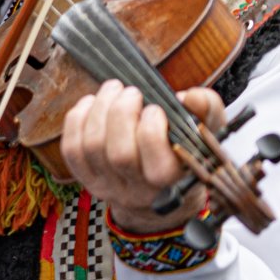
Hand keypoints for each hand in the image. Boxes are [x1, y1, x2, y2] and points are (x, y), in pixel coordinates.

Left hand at [60, 81, 225, 233]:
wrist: (160, 190)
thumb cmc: (185, 153)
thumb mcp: (205, 134)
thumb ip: (207, 112)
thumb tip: (189, 97)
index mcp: (172, 184)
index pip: (157, 167)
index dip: (152, 132)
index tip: (155, 109)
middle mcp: (137, 191)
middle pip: (120, 156)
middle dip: (121, 115)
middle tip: (131, 92)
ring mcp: (108, 186)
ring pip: (92, 149)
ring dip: (99, 110)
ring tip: (113, 89)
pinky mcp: (86, 178)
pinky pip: (72, 150)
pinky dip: (77, 120)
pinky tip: (92, 103)